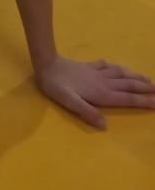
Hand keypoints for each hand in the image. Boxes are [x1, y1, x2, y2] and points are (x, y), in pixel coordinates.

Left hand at [35, 55, 154, 127]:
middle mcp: (103, 82)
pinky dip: (116, 67)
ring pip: (120, 74)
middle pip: (128, 85)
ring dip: (134, 77)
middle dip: (144, 88)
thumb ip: (87, 112)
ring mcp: (96, 73)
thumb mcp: (70, 102)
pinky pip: (106, 66)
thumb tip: (105, 126)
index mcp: (101, 94)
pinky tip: (117, 67)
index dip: (142, 101)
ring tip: (147, 78)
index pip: (126, 99)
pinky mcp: (88, 66)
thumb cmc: (56, 86)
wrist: (46, 64)